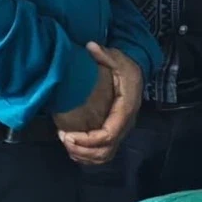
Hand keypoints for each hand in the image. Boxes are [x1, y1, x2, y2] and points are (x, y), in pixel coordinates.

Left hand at [58, 44, 143, 166]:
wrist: (137, 72)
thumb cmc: (125, 67)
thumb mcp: (118, 58)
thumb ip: (104, 54)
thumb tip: (90, 46)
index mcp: (125, 109)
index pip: (108, 135)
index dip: (87, 140)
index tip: (67, 133)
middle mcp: (125, 124)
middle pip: (105, 150)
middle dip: (82, 149)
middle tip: (64, 138)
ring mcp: (121, 130)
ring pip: (104, 155)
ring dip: (84, 155)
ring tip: (66, 142)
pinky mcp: (115, 133)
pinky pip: (103, 153)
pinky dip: (87, 156)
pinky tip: (73, 147)